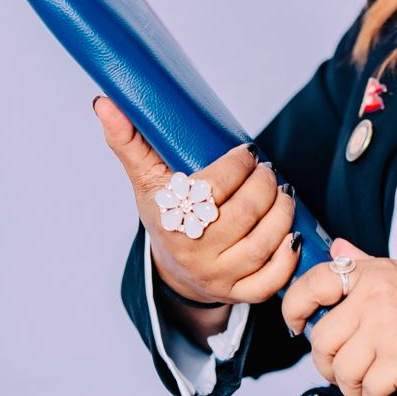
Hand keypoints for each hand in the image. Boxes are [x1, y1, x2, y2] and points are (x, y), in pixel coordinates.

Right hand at [92, 95, 301, 306]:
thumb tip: (104, 102)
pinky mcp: (240, 293)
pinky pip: (272, 281)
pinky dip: (288, 257)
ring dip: (282, 212)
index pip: (214, 188)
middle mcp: (194, 253)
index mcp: (170, 221)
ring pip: (264, 243)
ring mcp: (218, 276)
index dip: (239, 165)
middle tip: (266, 171)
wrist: (173, 268)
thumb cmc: (165, 214)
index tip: (248, 152)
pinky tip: (291, 232)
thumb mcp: (146, 179)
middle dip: (264, 184)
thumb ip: (128, 141)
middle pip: (245, 214)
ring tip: (282, 192)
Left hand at [281, 237, 396, 395]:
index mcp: (375, 274)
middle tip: (345, 374)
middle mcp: (375, 297)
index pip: (315, 282)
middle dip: (329, 366)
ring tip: (371, 391)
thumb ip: (368, 265)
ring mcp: (385, 328)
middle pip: (322, 339)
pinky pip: (367, 390)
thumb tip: (339, 249)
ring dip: (353, 391)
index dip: (294, 307)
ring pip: (342, 370)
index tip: (296, 326)